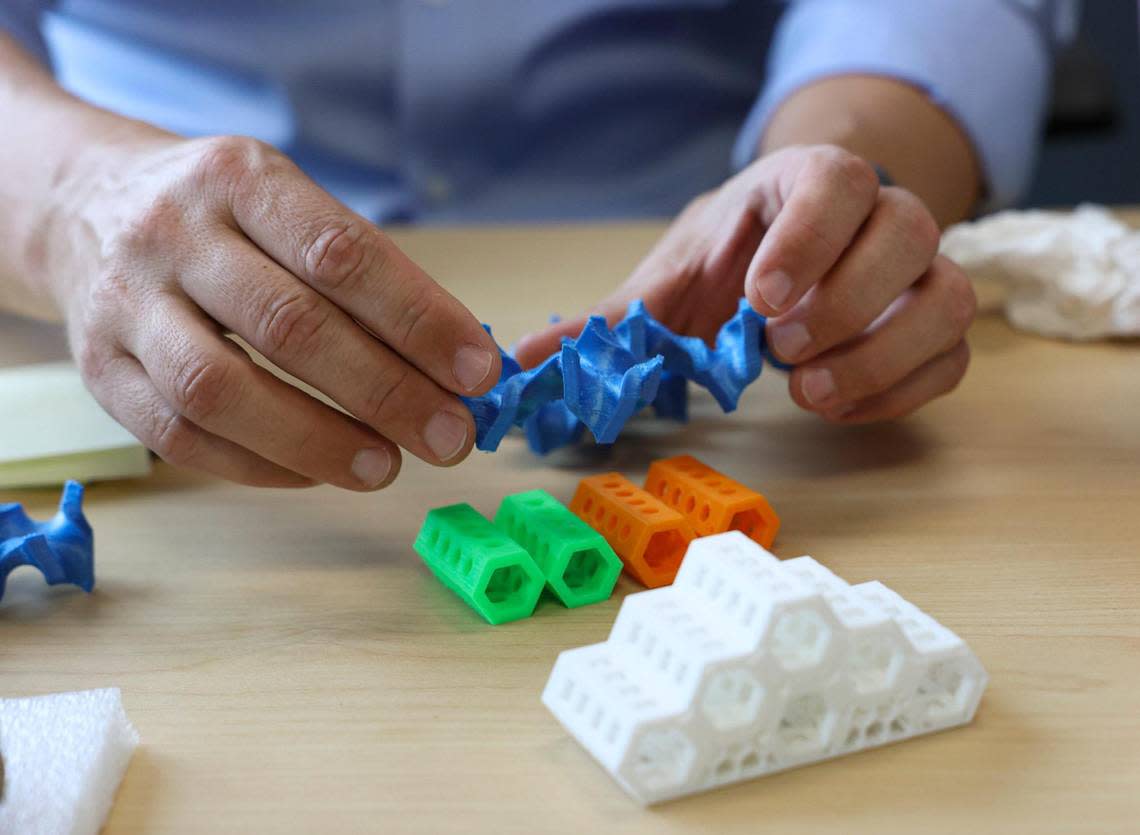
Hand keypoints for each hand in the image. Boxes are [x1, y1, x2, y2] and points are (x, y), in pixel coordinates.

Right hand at [49, 134, 499, 488]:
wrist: (85, 206)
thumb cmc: (224, 217)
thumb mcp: (287, 205)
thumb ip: (364, 274)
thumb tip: (455, 364)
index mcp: (241, 179)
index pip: (341, 253)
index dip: (419, 319)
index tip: (478, 373)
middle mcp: (175, 234)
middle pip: (290, 326)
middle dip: (386, 393)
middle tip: (450, 437)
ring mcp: (127, 304)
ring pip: (220, 390)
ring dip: (317, 441)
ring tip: (385, 467)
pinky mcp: (100, 370)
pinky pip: (178, 436)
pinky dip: (257, 465)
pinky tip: (315, 473)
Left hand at [515, 145, 975, 422]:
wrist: (783, 259)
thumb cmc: (726, 263)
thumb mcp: (668, 282)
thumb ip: (608, 322)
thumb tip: (519, 362)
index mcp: (809, 183)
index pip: (837, 182)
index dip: (808, 236)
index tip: (760, 296)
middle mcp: (880, 215)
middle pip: (910, 233)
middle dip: (844, 301)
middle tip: (780, 348)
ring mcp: (918, 271)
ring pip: (948, 298)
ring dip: (881, 352)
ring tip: (807, 388)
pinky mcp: (933, 327)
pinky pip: (949, 357)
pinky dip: (899, 390)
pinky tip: (837, 403)